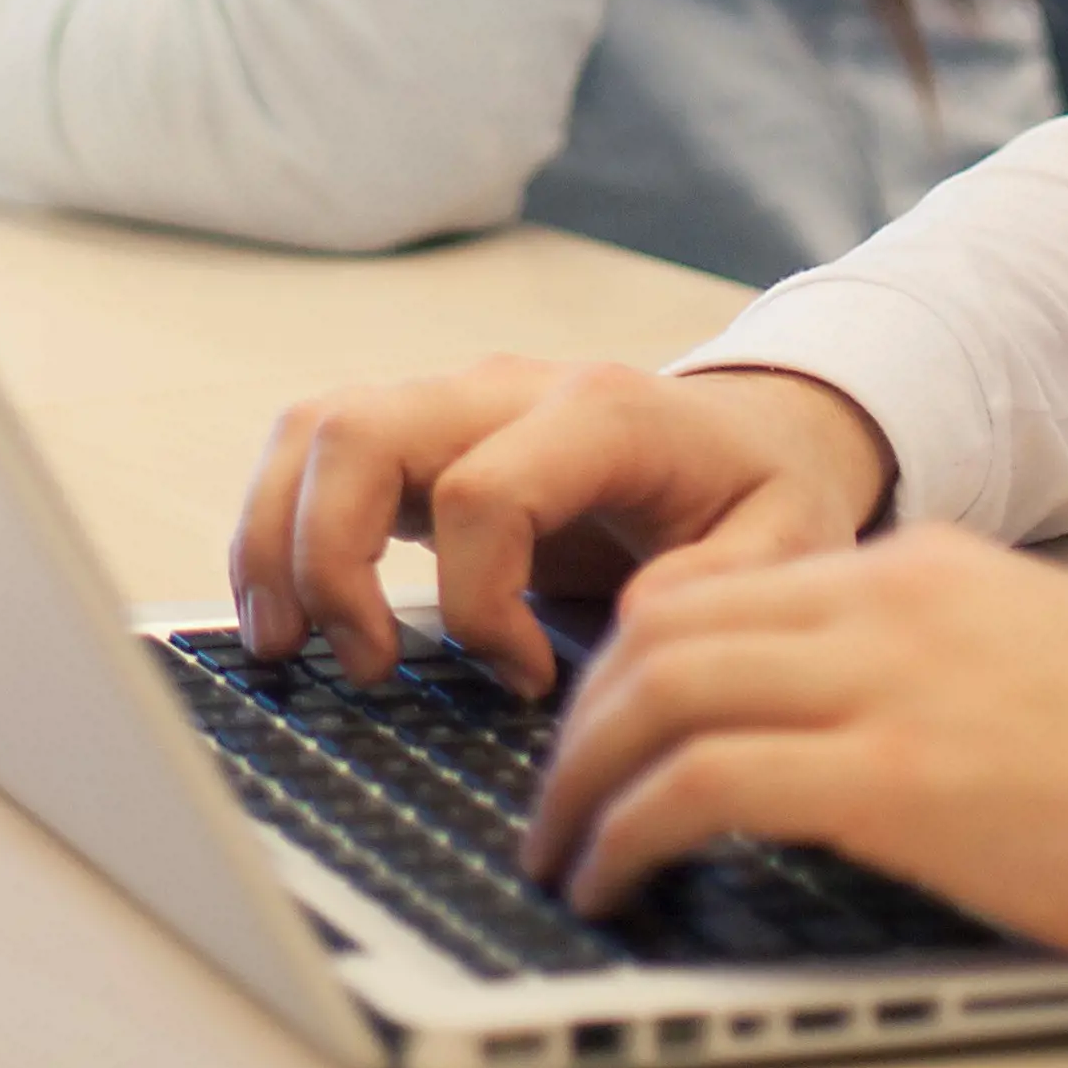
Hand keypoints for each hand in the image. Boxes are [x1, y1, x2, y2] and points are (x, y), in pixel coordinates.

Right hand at [232, 357, 896, 698]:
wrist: (751, 435)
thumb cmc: (763, 494)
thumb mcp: (789, 541)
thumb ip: (725, 582)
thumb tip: (621, 626)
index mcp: (600, 412)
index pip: (481, 492)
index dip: (480, 603)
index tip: (526, 678)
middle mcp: (504, 388)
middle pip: (360, 434)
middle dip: (328, 560)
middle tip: (362, 669)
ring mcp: (450, 402)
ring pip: (315, 430)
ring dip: (278, 538)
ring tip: (284, 645)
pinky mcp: (419, 433)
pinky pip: (313, 451)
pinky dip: (277, 526)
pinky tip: (285, 610)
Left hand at [520, 525, 1067, 976]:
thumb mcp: (1027, 659)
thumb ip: (921, 664)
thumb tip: (827, 731)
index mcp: (915, 569)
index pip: (712, 586)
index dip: (626, 664)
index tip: (599, 734)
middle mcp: (885, 600)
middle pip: (657, 627)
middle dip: (580, 720)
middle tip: (554, 799)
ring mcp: (890, 680)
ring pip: (657, 691)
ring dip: (580, 780)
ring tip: (558, 852)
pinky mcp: (901, 776)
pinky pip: (704, 784)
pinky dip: (629, 831)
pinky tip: (611, 879)